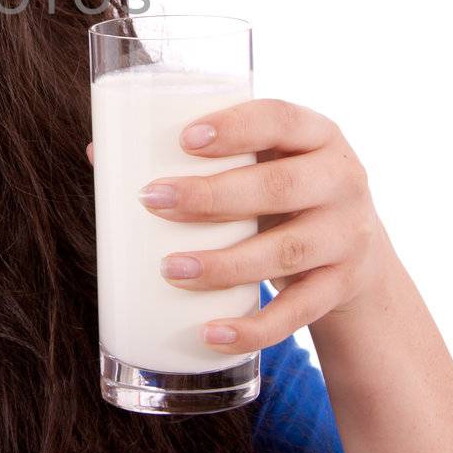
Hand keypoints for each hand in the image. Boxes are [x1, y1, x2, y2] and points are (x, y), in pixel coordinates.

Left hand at [85, 98, 390, 352]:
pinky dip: (254, 329)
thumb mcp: (259, 159)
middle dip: (211, 196)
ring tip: (169, 269)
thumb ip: (194, 152)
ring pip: (286, 252)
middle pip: (279, 187)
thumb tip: (96, 151)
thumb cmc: (281, 187)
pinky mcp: (341, 286)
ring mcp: (347, 236)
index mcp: (316, 133)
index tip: (184, 139)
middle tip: (153, 200)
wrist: (356, 248)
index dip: (235, 127)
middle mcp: (342, 179)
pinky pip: (298, 313)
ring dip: (224, 265)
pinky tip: (211, 333)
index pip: (280, 119)